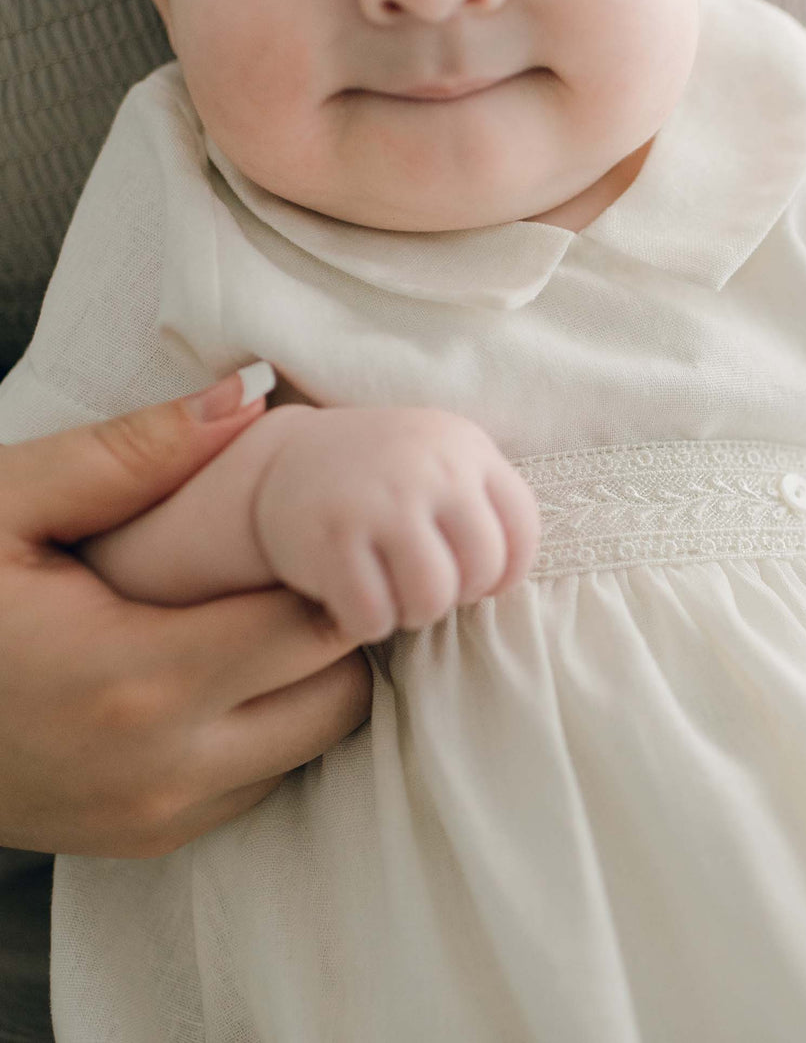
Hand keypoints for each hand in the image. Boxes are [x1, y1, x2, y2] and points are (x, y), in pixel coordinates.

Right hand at [0, 374, 371, 857]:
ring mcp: (160, 818)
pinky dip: (269, 724)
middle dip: (337, 626)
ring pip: (314, 745)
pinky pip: (265, 779)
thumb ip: (132, 453)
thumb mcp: (3, 506)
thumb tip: (248, 398)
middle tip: (293, 566)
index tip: (317, 526)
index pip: (320, 625)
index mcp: (137, 681)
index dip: (337, 569)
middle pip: (340, 695)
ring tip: (254, 613)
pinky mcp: (150, 840)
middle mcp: (167, 770)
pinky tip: (219, 668)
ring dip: (308, 679)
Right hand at [253, 406, 541, 640]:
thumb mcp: (442, 459)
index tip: (479, 578)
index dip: (508, 571)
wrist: (287, 458)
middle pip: (482, 567)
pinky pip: (374, 615)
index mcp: (464, 447)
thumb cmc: (384, 475)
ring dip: (418, 614)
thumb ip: (485, 499)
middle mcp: (427, 469)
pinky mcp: (331, 539)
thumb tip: (511, 575)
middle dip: (461, 594)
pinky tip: (360, 602)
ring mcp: (379, 502)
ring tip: (399, 598)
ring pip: (433, 597)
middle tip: (431, 587)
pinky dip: (370, 623)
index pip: (523, 528)